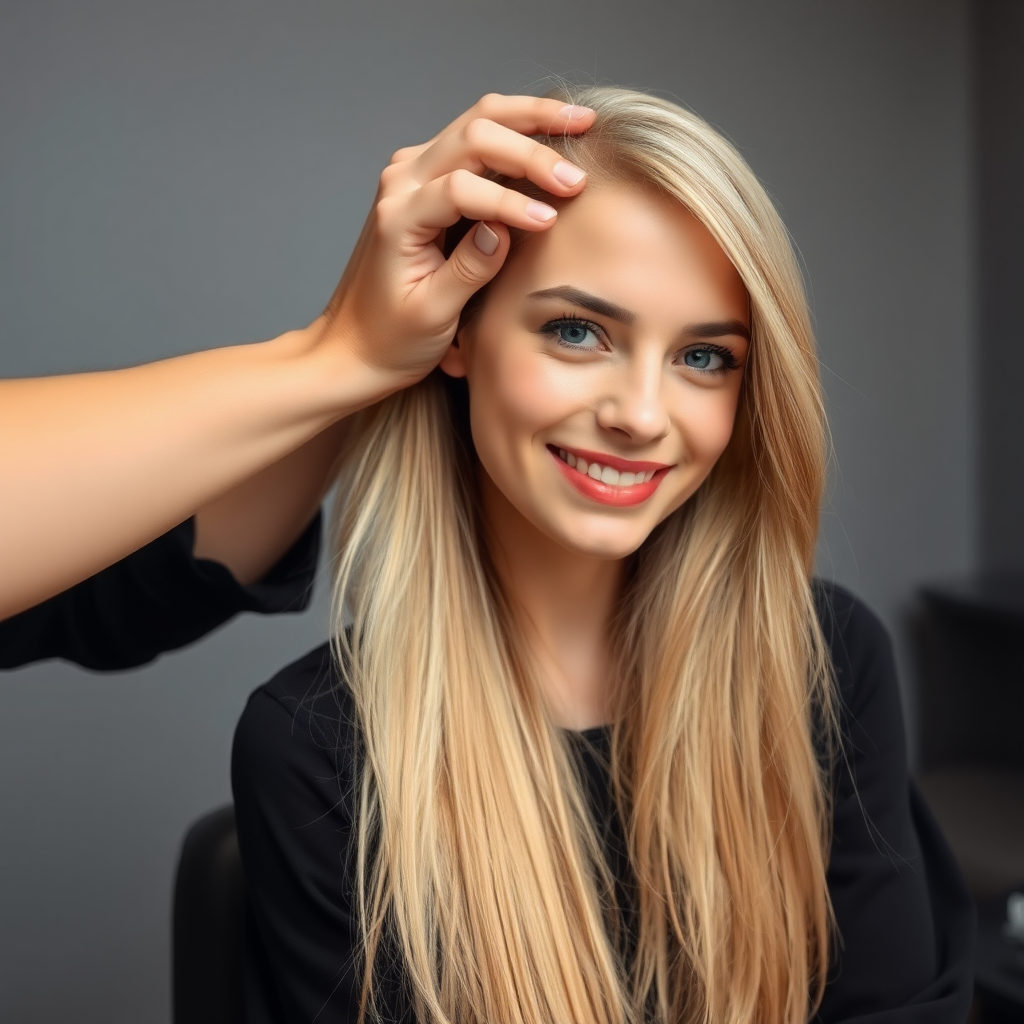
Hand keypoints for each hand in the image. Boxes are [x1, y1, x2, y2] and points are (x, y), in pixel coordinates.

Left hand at [310, 93, 594, 389]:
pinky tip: (552, 135)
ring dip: (531, 120)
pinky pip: (474, 138)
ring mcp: (413, 171)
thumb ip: (468, 270)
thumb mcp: (432, 315)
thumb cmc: (391, 338)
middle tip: (578, 175)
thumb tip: (505, 228)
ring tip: (583, 122)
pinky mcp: (427, 176)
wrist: (353, 344)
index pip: (462, 188)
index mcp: (398, 217)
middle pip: (474, 133)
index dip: (511, 201)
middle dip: (532, 147)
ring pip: (477, 121)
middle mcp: (401, 180)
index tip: (550, 222)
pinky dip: (517, 132)